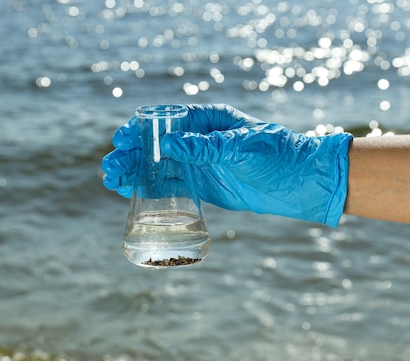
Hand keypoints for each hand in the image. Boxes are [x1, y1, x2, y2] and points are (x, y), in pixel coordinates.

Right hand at [102, 104, 352, 226]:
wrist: (299, 184)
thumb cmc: (277, 155)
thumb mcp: (242, 147)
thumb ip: (207, 147)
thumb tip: (169, 145)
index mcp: (207, 121)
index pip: (166, 120)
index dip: (140, 129)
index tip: (122, 140)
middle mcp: (198, 141)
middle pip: (155, 145)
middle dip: (130, 154)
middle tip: (111, 167)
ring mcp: (197, 164)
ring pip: (157, 166)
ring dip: (133, 171)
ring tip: (112, 180)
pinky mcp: (200, 186)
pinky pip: (169, 185)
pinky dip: (148, 187)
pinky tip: (129, 192)